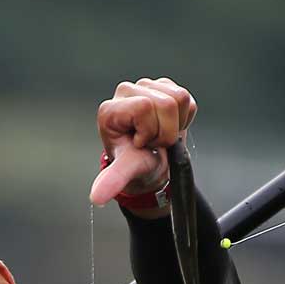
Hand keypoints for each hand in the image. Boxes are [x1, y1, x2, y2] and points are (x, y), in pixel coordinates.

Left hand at [91, 77, 198, 207]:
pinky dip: (183, 120)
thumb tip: (97, 197)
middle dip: (165, 131)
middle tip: (153, 142)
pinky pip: (187, 101)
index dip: (150, 131)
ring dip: (175, 125)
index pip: (145, 107)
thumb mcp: (127, 171)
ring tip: (160, 135)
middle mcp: (126, 92)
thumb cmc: (137, 164)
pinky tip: (169, 126)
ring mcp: (146, 86)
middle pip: (166, 103)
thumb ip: (114, 179)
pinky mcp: (164, 86)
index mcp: (111, 109)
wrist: (151, 164)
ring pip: (180, 99)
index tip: (141, 144)